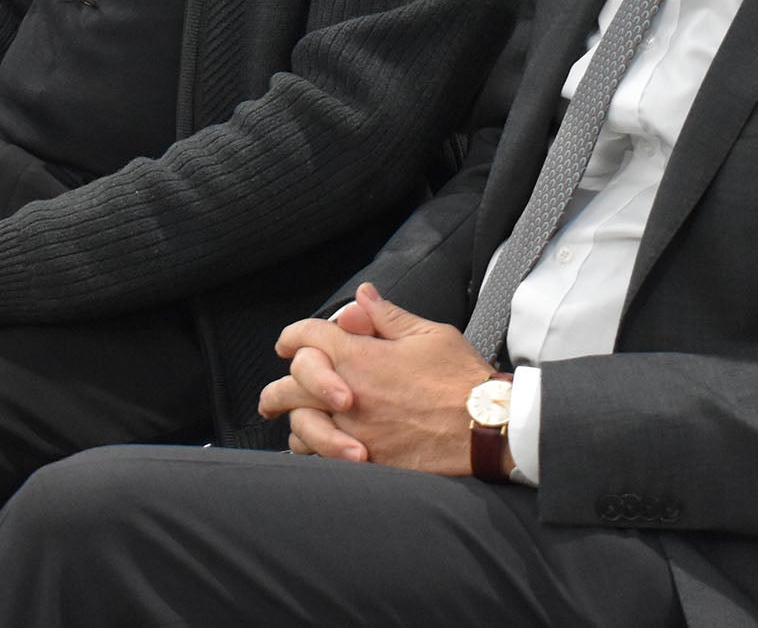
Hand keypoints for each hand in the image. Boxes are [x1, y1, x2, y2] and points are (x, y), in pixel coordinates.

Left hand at [257, 285, 496, 475]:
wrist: (487, 429)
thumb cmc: (462, 380)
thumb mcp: (428, 334)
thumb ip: (387, 316)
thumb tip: (362, 296)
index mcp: (360, 357)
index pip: (307, 338)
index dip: (293, 335)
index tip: (288, 342)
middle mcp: (349, 394)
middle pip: (291, 385)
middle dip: (278, 388)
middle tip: (271, 397)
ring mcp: (354, 430)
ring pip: (302, 427)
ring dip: (296, 423)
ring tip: (293, 424)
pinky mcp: (367, 461)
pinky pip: (323, 459)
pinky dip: (315, 452)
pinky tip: (317, 450)